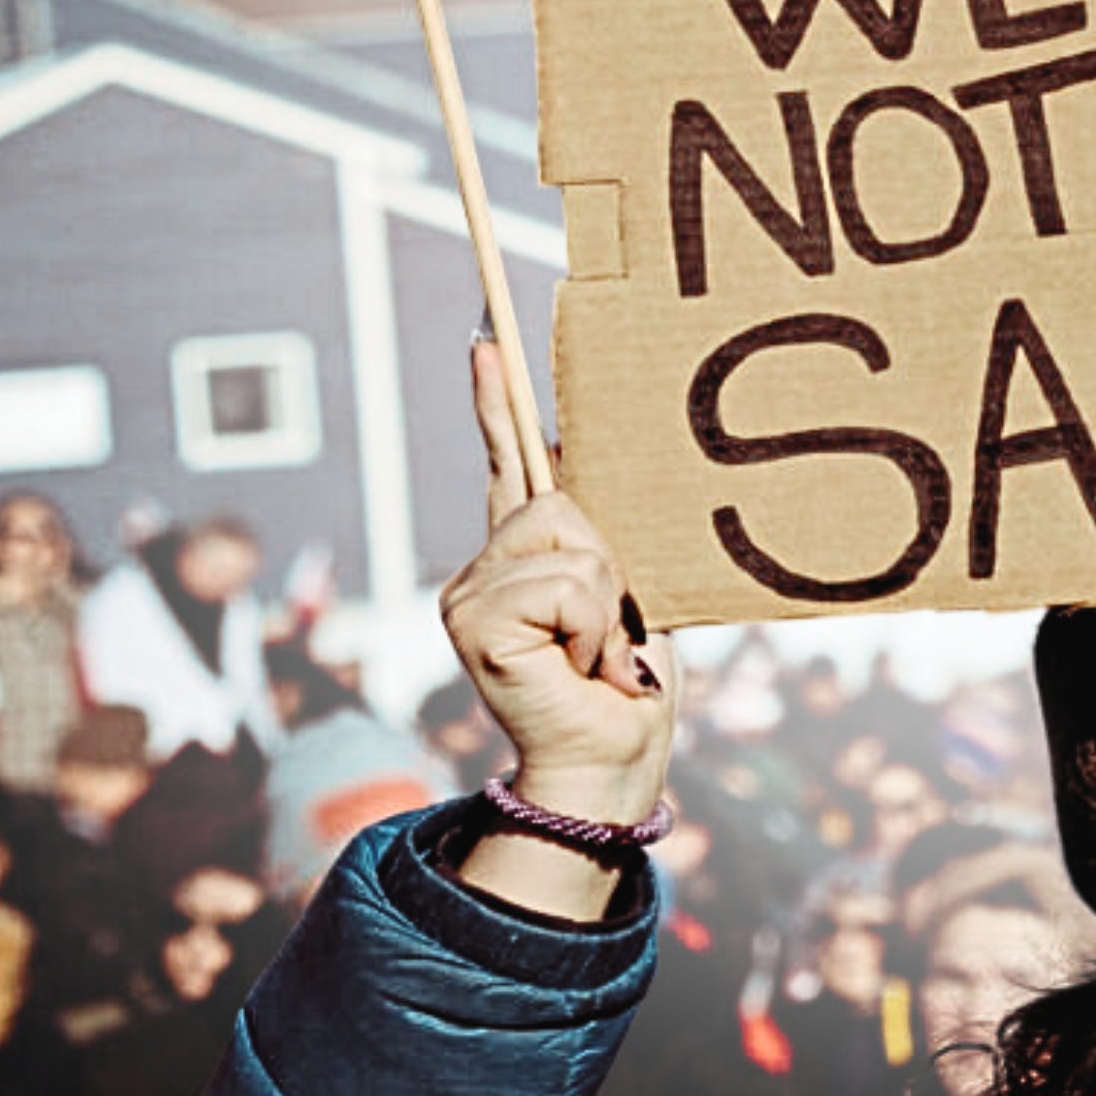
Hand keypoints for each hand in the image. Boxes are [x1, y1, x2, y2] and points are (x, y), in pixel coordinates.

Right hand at [436, 341, 677, 911]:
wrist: (611, 761)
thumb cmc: (627, 684)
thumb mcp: (626, 592)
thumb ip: (600, 537)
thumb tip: (584, 463)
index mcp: (521, 555)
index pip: (507, 460)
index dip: (497, 399)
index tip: (486, 335)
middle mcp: (482, 567)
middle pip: (559, 498)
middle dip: (608, 563)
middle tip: (608, 633)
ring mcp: (469, 592)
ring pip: (566, 538)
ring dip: (605, 602)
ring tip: (594, 654)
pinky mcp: (472, 619)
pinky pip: (564, 581)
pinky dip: (592, 626)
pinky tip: (578, 667)